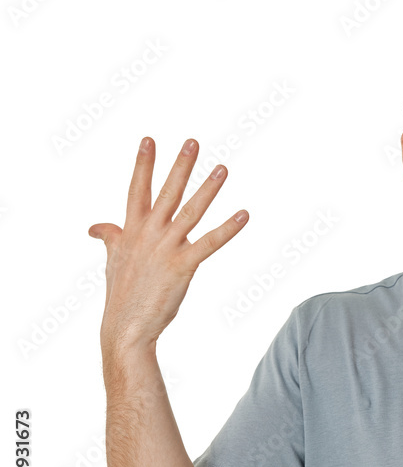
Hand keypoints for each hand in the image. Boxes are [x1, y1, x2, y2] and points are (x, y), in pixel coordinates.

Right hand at [89, 137, 248, 350]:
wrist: (124, 327)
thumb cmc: (122, 294)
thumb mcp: (113, 259)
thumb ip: (110, 237)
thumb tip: (95, 226)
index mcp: (131, 230)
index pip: (137, 189)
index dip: (144, 164)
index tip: (150, 139)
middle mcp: (148, 234)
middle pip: (166, 193)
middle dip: (180, 166)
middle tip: (193, 142)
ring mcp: (165, 248)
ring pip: (190, 212)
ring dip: (208, 189)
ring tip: (223, 168)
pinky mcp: (182, 265)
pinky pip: (210, 243)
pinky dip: (228, 229)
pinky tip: (244, 214)